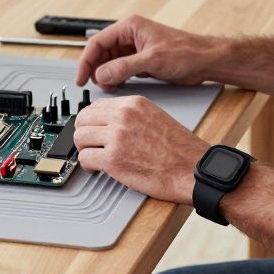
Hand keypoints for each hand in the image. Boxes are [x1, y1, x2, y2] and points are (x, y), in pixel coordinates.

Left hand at [73, 95, 207, 204]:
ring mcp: (117, 136)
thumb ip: (131, 116)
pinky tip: (97, 169)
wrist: (193, 170)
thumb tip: (110, 122)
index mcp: (134, 103)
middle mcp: (123, 116)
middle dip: (84, 134)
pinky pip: (85, 158)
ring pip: (80, 138)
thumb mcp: (156, 117)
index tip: (93, 130)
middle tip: (90, 145)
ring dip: (84, 150)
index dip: (92, 121)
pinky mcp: (113, 159)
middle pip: (83, 119)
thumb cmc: (181, 150)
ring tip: (94, 158)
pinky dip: (88, 165)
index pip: (96, 105)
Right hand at [75, 15, 220, 89]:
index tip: (81, 78)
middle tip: (94, 85)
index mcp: (130, 27)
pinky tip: (117, 87)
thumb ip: (124, 67)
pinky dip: (116, 79)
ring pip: (109, 62)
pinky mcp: (141, 61)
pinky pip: (120, 69)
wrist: (206, 61)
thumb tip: (101, 75)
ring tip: (108, 87)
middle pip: (101, 52)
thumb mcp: (152, 60)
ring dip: (105, 75)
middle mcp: (130, 36)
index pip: (97, 42)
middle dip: (96, 69)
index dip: (86, 61)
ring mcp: (135, 49)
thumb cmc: (186, 52)